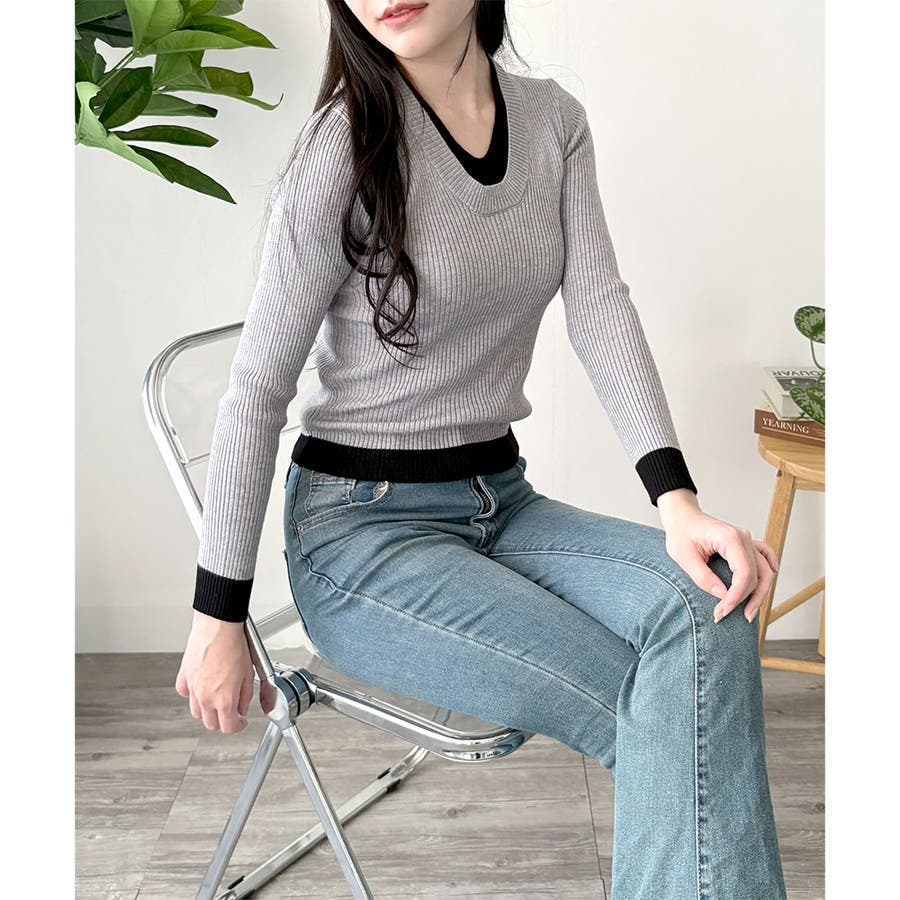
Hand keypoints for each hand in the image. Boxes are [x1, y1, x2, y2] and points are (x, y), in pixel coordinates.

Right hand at [175, 611, 277, 733]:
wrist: (218, 626)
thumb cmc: (233, 644)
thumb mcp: (248, 673)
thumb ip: (245, 696)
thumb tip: (242, 708)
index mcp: (224, 699)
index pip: (228, 728)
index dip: (237, 727)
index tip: (241, 721)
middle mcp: (205, 697)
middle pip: (210, 724)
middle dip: (222, 721)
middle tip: (231, 712)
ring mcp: (192, 688)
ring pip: (196, 712)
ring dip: (207, 710)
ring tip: (217, 699)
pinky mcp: (184, 677)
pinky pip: (185, 694)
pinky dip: (192, 694)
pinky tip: (201, 687)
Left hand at [657, 489, 779, 622]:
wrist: (681, 517)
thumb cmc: (680, 533)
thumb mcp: (684, 557)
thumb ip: (703, 577)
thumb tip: (723, 596)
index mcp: (730, 538)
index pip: (744, 574)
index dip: (736, 596)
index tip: (723, 611)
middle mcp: (743, 538)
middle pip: (758, 575)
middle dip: (746, 599)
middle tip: (728, 615)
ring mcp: (746, 540)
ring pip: (764, 570)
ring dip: (759, 592)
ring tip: (749, 613)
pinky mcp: (744, 544)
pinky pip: (765, 556)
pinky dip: (769, 568)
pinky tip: (768, 580)